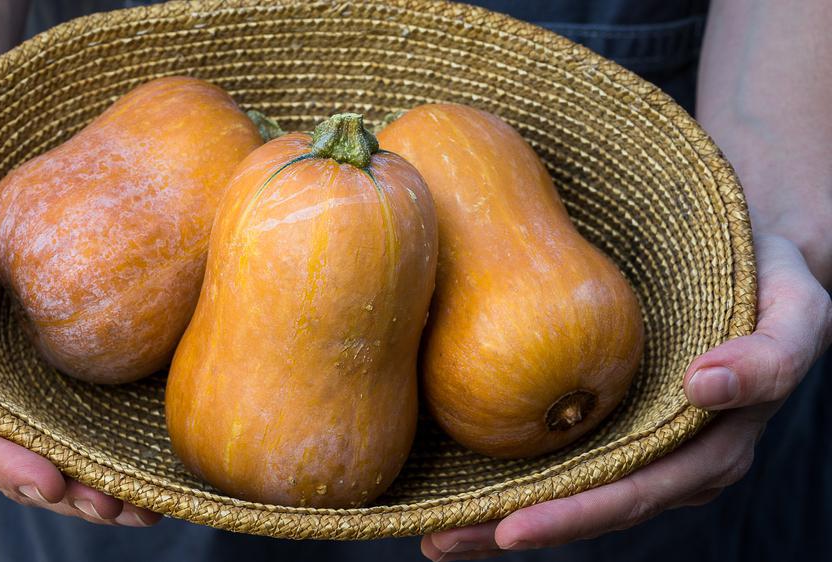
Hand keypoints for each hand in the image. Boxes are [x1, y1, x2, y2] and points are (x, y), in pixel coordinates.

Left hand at [421, 233, 831, 560]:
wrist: (754, 257)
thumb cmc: (775, 284)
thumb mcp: (799, 315)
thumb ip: (773, 356)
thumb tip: (707, 386)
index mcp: (705, 451)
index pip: (629, 495)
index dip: (571, 516)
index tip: (509, 528)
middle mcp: (661, 460)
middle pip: (579, 508)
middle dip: (508, 529)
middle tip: (438, 542)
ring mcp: (628, 442)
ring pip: (557, 489)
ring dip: (492, 514)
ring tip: (427, 531)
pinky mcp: (602, 415)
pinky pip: (551, 449)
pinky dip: (500, 467)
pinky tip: (445, 471)